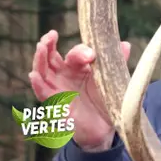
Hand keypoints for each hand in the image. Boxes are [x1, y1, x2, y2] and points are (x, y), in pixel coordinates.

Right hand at [29, 30, 130, 150]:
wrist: (105, 126)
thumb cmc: (105, 99)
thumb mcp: (111, 78)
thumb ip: (116, 61)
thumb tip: (125, 44)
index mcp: (77, 67)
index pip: (74, 54)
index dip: (81, 52)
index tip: (92, 54)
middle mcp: (64, 75)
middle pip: (51, 57)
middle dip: (48, 44)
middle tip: (51, 35)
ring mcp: (58, 89)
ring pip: (43, 71)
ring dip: (40, 59)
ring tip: (41, 46)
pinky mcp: (55, 104)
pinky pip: (43, 93)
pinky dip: (38, 84)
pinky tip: (35, 75)